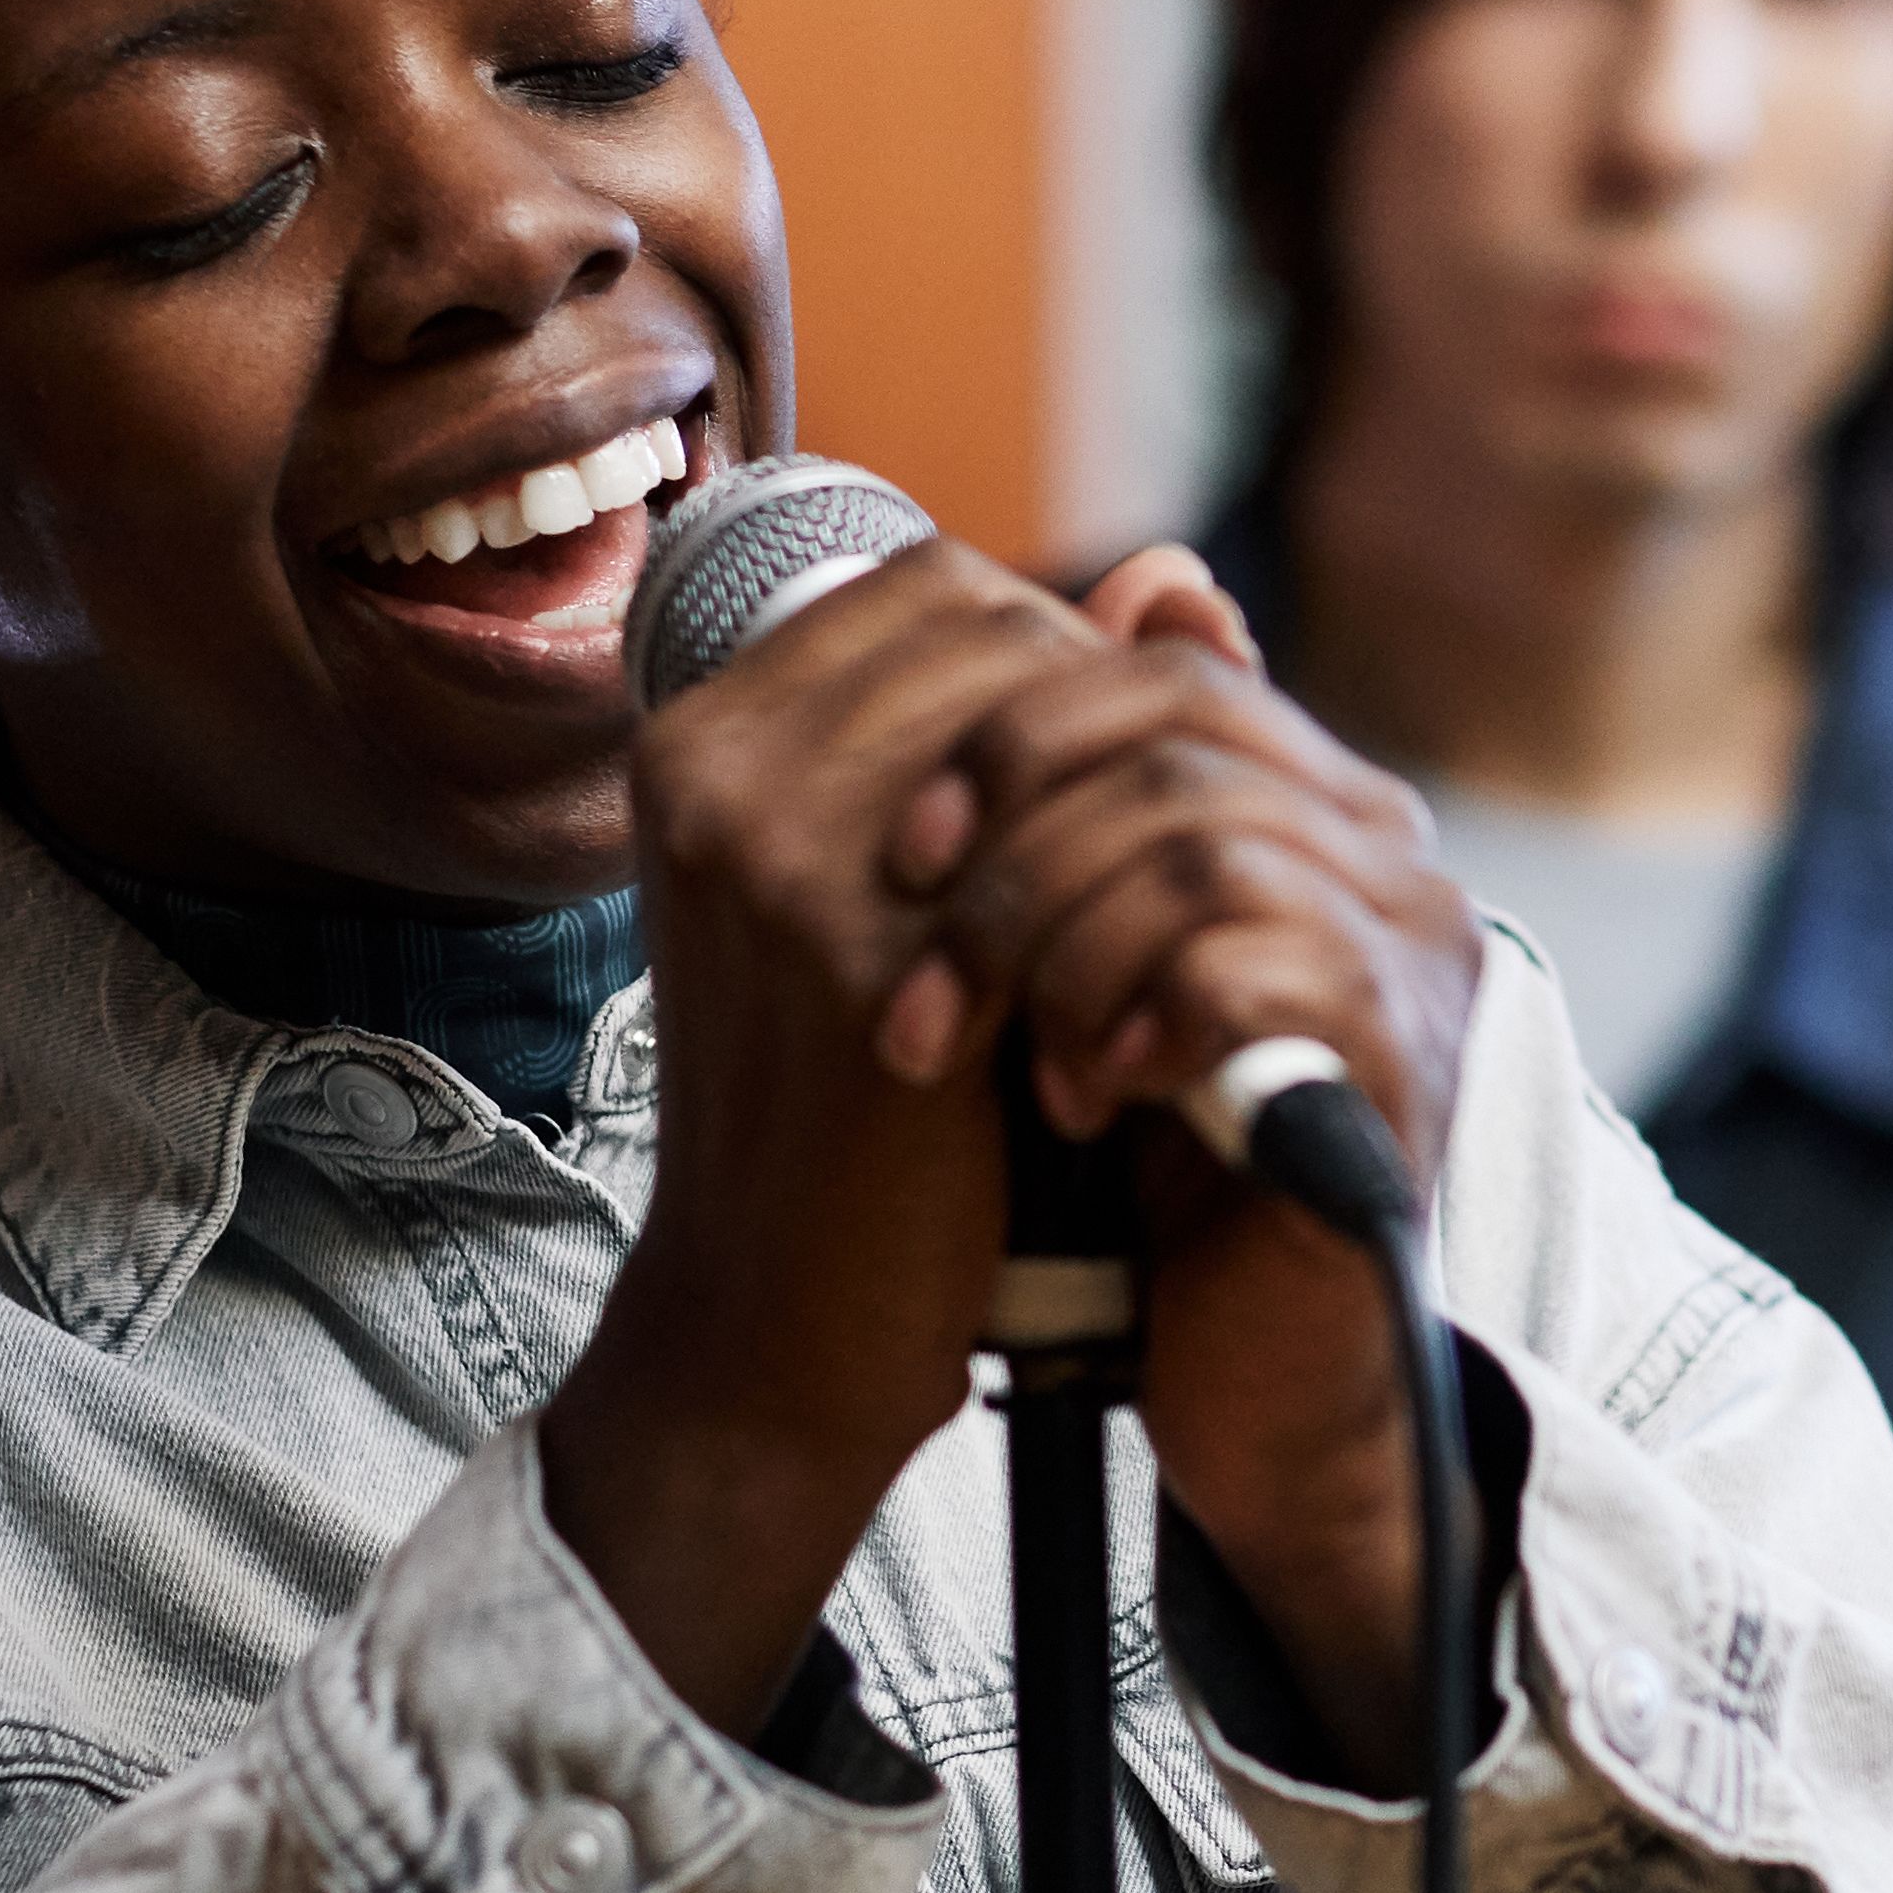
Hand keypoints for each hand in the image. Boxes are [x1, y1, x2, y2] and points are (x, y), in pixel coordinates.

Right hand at [545, 542, 1477, 1764]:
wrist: (771, 1320)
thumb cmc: (849, 1098)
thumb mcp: (899, 889)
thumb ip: (1019, 732)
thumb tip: (1185, 572)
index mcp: (707, 734)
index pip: (934, 585)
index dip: (1056, 655)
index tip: (1105, 773)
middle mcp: (719, 770)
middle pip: (992, 635)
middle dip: (1104, 728)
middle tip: (1149, 850)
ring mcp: (777, 859)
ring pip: (1034, 736)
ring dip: (1119, 813)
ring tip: (1141, 917)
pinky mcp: (856, 964)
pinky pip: (1049, 863)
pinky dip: (1117, 914)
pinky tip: (1135, 989)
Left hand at [895, 548, 1481, 1776]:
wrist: (1255, 1385)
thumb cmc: (1153, 1176)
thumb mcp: (1083, 974)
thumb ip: (1069, 832)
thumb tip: (1009, 693)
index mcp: (1317, 808)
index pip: (1166, 669)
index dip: (1013, 730)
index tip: (897, 845)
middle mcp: (1389, 860)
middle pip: (1179, 735)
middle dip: (1010, 847)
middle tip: (916, 965)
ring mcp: (1410, 959)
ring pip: (1199, 847)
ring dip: (1051, 948)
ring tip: (987, 1058)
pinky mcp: (1401, 1069)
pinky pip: (1256, 968)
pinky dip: (1133, 1022)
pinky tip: (1080, 1099)